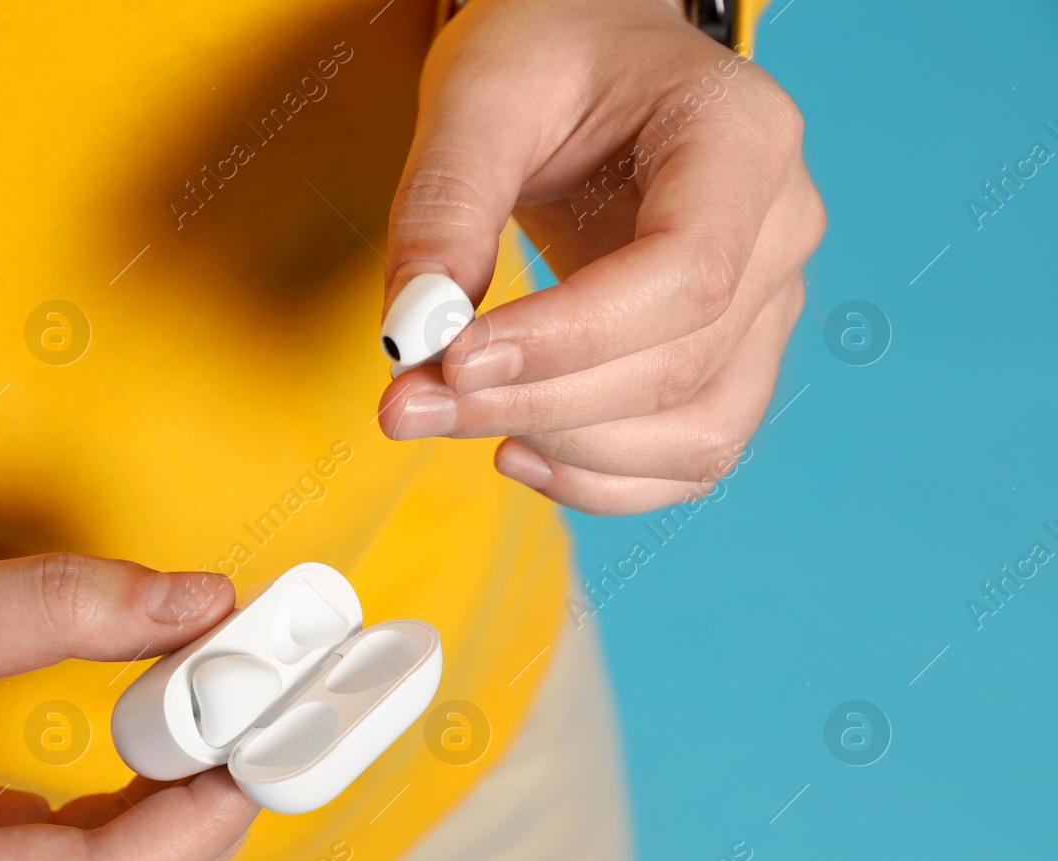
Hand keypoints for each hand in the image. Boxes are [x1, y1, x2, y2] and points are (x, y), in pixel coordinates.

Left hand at [377, 0, 823, 513]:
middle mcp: (782, 226)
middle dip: (533, 403)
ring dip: (571, 455)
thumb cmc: (550, 51)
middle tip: (407, 405)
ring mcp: (770, 300)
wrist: (594, 52)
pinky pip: (691, 454)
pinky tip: (516, 450)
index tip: (453, 361)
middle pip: (678, 365)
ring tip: (458, 420)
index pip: (684, 275)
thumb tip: (413, 333)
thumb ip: (445, 205)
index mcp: (743, 137)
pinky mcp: (734, 355)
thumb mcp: (481, 92)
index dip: (567, 339)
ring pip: (699, 432)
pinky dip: (604, 479)